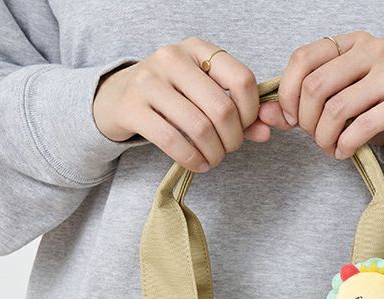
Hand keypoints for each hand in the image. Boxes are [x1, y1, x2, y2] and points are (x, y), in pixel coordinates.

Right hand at [93, 38, 270, 171]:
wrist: (117, 97)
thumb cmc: (170, 97)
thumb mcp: (203, 95)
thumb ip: (237, 111)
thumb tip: (266, 132)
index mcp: (198, 49)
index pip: (242, 79)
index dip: (250, 112)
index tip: (244, 128)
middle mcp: (173, 58)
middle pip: (222, 109)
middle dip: (232, 139)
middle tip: (228, 149)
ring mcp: (149, 81)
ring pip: (199, 127)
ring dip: (214, 153)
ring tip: (213, 159)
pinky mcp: (132, 107)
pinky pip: (172, 140)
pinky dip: (192, 159)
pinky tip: (198, 165)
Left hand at [257, 31, 383, 159]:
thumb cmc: (376, 112)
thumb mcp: (337, 105)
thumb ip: (300, 107)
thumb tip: (264, 115)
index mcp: (351, 42)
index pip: (303, 58)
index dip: (287, 94)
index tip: (292, 119)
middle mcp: (373, 48)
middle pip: (316, 86)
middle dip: (308, 122)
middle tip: (316, 138)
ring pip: (337, 108)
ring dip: (325, 139)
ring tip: (331, 148)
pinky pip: (363, 126)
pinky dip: (346, 145)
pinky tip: (345, 152)